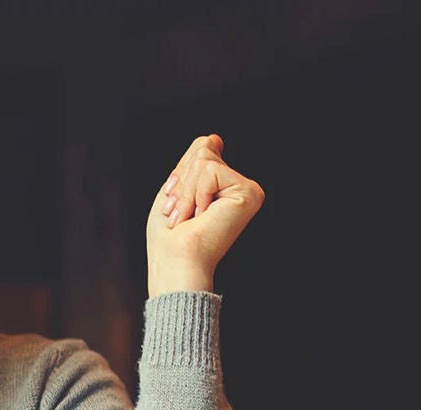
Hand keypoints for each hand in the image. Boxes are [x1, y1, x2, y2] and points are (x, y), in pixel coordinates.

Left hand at [146, 133, 264, 295]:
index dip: (180, 175)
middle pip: (202, 151)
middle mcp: (239, 187)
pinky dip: (195, 193)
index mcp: (222, 186)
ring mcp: (247, 189)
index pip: (201, 150)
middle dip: (181, 182)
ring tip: (190, 217)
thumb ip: (195, 162)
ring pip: (204, 160)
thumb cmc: (170, 237)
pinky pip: (209, 171)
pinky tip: (202, 215)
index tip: (178, 207)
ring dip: (185, 191)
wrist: (177, 260)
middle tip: (183, 214)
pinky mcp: (250, 192)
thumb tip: (213, 139)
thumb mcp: (177, 189)